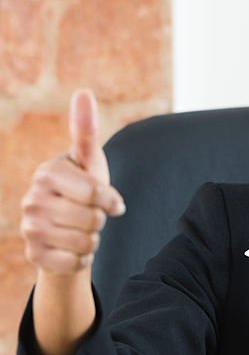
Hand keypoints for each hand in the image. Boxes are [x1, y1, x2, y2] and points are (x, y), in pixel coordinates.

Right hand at [20, 88, 125, 273]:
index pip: (94, 193)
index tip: (113, 203)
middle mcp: (32, 199)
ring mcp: (29, 228)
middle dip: (100, 221)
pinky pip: (75, 263)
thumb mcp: (88, 161)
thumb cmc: (81, 189)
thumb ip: (85, 131)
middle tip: (90, 217)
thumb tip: (83, 91)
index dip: (110, 201)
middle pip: (91, 220)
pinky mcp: (33, 255)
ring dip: (92, 240)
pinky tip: (73, 249)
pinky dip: (82, 259)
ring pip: (85, 243)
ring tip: (82, 231)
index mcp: (48, 173)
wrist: (64, 230)